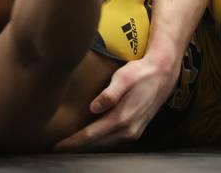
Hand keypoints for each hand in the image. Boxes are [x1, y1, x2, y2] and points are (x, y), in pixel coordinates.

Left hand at [53, 54, 178, 150]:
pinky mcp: (135, 130)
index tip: (57, 146)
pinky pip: (113, 141)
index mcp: (121, 118)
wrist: (163, 75)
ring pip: (104, 145)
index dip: (73, 142)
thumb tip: (93, 108)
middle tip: (57, 148)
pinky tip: (89, 139)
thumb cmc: (140, 73)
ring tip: (69, 146)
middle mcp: (128, 130)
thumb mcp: (123, 78)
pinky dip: (99, 142)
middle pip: (96, 144)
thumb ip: (109, 94)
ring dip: (87, 147)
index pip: (90, 135)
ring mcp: (133, 132)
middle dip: (77, 147)